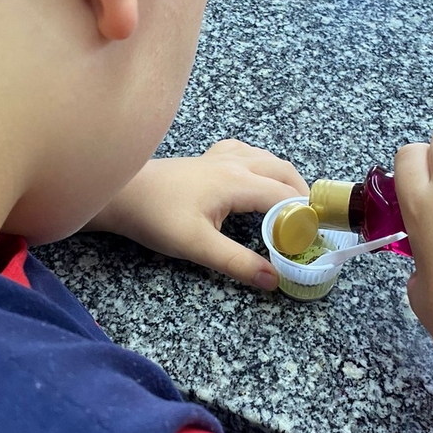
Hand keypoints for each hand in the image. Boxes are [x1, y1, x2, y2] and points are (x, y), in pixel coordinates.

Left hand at [86, 140, 308, 289]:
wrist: (120, 193)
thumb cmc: (155, 217)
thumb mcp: (197, 246)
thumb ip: (237, 263)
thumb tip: (274, 279)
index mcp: (237, 182)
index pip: (285, 196)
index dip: (304, 216)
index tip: (313, 238)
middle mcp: (234, 163)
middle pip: (284, 171)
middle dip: (301, 195)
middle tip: (308, 224)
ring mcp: (220, 157)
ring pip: (267, 158)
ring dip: (284, 178)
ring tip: (291, 205)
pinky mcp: (206, 159)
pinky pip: (245, 152)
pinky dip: (260, 163)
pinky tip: (255, 176)